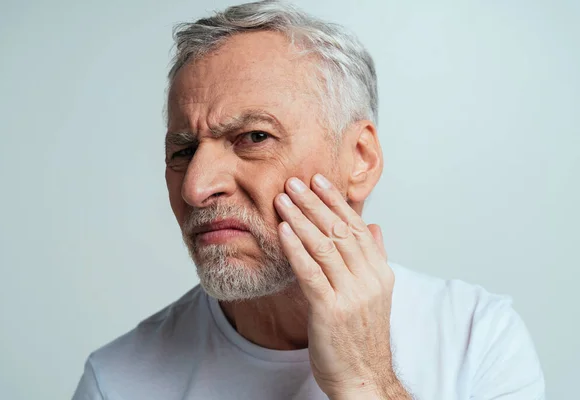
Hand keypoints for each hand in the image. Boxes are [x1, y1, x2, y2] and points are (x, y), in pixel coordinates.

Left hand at [274, 174, 408, 398]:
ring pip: (324, 247)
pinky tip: (283, 230)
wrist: (363, 378)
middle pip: (340, 232)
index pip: (357, 228)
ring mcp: (352, 295)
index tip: (318, 181)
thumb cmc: (362, 336)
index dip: (336, 202)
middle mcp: (369, 280)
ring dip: (301, 219)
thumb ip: (374, 258)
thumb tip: (373, 227)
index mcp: (380, 273)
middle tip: (295, 182)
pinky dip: (296, 248)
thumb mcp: (375, 294)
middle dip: (315, 204)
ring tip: (283, 198)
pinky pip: (311, 272)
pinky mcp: (331, 310)